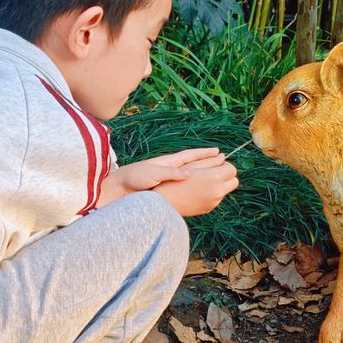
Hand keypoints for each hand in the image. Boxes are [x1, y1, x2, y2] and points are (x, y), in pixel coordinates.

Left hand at [97, 147, 223, 206]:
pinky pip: (183, 188)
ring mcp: (168, 180)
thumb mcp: (152, 173)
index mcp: (168, 162)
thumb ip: (170, 173)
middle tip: (223, 160)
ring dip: (203, 174)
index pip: (190, 156)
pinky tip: (199, 191)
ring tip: (217, 174)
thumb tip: (189, 173)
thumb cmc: (133, 178)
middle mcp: (170, 170)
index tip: (217, 151)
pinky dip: (193, 187)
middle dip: (208, 162)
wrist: (119, 190)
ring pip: (190, 176)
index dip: (204, 154)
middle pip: (193, 164)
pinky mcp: (165, 191)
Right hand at [153, 153, 238, 216]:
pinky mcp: (209, 208)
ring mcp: (214, 202)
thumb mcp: (192, 166)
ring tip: (202, 182)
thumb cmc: (175, 180)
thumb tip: (222, 156)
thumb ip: (210, 161)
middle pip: (234, 181)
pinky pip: (217, 198)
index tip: (216, 165)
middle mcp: (218, 191)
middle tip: (213, 173)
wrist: (164, 203)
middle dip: (226, 176)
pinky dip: (212, 193)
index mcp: (214, 177)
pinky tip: (198, 191)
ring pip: (225, 190)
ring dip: (220, 185)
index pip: (232, 169)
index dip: (225, 166)